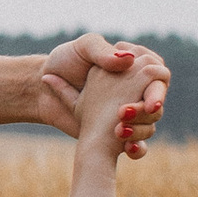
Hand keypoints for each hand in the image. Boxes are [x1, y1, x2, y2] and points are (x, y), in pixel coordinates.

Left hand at [37, 32, 170, 150]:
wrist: (40, 91)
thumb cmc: (62, 63)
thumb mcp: (82, 48)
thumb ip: (103, 51)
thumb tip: (129, 60)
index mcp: (132, 65)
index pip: (157, 71)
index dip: (156, 80)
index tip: (147, 88)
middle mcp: (134, 89)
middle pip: (158, 98)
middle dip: (153, 104)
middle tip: (147, 109)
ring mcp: (127, 112)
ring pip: (151, 122)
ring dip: (142, 127)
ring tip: (121, 129)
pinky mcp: (118, 132)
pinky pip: (138, 144)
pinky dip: (137, 148)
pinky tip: (127, 147)